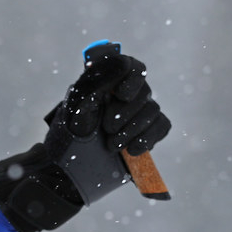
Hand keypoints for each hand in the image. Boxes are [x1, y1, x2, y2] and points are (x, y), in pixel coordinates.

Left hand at [44, 45, 171, 202]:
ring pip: (153, 110)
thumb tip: (122, 61)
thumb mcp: (78, 105)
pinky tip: (133, 150)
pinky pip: (161, 126)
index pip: (132, 67)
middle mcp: (124, 96)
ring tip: (112, 146)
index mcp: (107, 83)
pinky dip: (150, 137)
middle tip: (107, 129)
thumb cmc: (69, 134)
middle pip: (144, 91)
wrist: (71, 170)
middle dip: (126, 113)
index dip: (133, 78)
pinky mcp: (146, 133)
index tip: (122, 94)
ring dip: (133, 129)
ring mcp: (137, 114)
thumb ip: (98, 80)